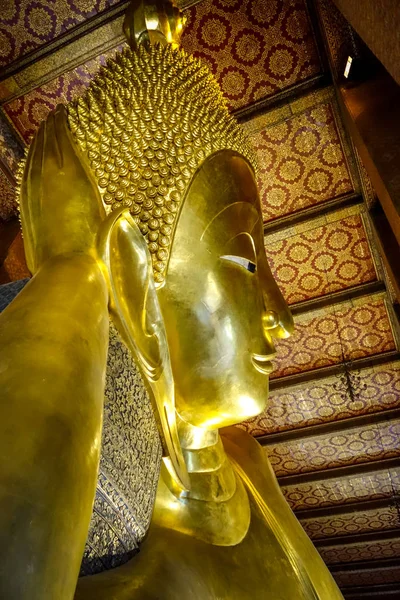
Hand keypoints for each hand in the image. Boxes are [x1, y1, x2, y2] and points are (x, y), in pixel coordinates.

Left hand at [20, 104, 105, 273]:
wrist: (69, 270)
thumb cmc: (94, 249)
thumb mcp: (107, 228)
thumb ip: (111, 215)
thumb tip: (124, 208)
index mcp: (76, 178)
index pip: (66, 142)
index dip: (63, 125)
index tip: (63, 112)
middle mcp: (54, 179)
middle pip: (49, 144)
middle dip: (50, 127)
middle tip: (53, 113)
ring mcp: (37, 192)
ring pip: (34, 156)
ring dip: (38, 140)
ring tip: (42, 129)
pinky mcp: (27, 206)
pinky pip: (26, 174)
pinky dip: (28, 160)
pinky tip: (29, 155)